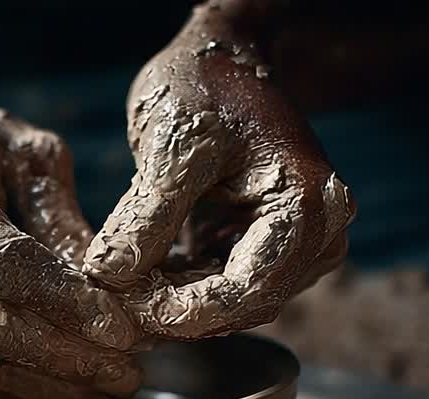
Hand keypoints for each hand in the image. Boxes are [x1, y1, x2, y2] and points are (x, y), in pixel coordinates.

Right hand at [0, 89, 141, 398]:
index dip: (61, 301)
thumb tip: (121, 295)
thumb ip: (63, 222)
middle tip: (124, 373)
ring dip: (37, 383)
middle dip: (55, 354)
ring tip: (104, 390)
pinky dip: (7, 385)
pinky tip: (60, 387)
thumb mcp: (27, 154)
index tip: (121, 329)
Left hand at [83, 3, 356, 339]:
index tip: (128, 308)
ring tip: (126, 286)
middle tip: (118, 303)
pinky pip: (230, 284)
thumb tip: (108, 275)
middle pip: (246, 304)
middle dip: (181, 311)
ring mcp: (303, 244)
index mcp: (307, 206)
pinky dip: (188, 286)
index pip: (247, 289)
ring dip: (183, 303)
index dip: (185, 310)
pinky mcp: (274, 245)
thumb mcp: (173, 144)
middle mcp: (320, 234)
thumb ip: (145, 213)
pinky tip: (148, 273)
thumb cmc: (206, 87)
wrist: (228, 58)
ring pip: (237, 303)